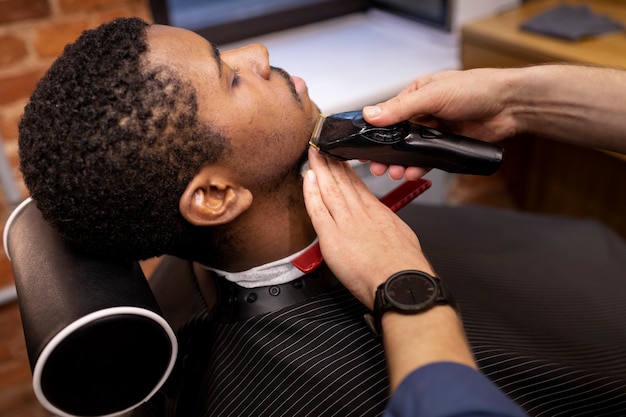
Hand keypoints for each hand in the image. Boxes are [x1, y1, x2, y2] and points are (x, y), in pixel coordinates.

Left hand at [303, 148, 432, 308]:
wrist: (401, 282)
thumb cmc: (405, 267)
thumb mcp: (402, 236)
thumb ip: (388, 226)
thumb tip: (385, 226)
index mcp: (378, 213)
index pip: (357, 185)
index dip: (345, 170)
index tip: (338, 158)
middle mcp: (361, 213)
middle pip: (342, 182)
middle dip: (330, 163)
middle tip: (320, 147)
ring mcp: (346, 223)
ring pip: (329, 190)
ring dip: (319, 170)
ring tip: (312, 154)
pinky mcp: (332, 237)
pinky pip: (317, 210)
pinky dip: (310, 192)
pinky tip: (307, 178)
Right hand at [363, 68, 518, 179]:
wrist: (510, 106)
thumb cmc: (477, 89)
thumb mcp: (433, 95)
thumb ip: (400, 107)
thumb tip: (371, 113)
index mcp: (417, 95)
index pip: (388, 114)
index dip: (375, 131)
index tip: (363, 145)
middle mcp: (424, 113)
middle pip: (397, 137)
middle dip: (385, 153)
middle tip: (376, 166)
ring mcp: (436, 130)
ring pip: (411, 151)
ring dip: (401, 163)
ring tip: (393, 172)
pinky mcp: (447, 146)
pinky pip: (428, 160)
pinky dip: (419, 168)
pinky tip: (412, 173)